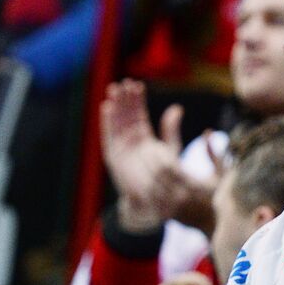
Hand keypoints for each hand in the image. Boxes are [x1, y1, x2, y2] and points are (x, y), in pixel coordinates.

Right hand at [101, 80, 187, 228]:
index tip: (137, 85)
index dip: (136, 100)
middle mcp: (130, 142)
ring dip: (115, 107)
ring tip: (114, 90)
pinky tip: (107, 107)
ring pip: (117, 124)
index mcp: (143, 138)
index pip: (138, 114)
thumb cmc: (166, 179)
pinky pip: (110, 137)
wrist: (157, 201)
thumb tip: (176, 108)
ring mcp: (121, 149)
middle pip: (125, 116)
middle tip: (124, 83)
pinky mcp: (114, 158)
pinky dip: (108, 123)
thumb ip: (171, 130)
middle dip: (124, 100)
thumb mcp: (171, 149)